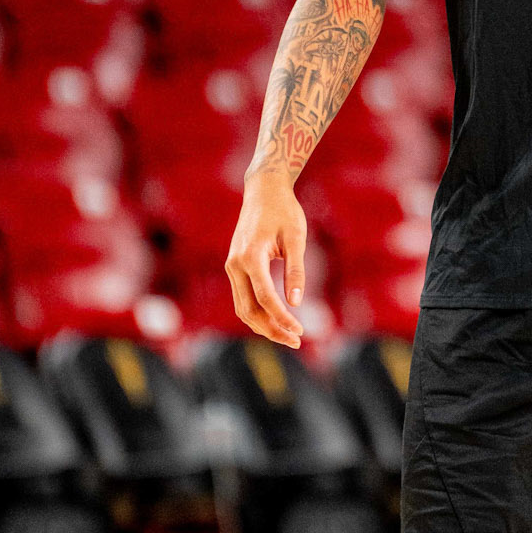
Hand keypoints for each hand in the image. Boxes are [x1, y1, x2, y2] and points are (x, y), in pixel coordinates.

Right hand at [225, 170, 306, 347]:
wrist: (263, 191)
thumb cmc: (284, 212)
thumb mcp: (296, 238)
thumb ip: (296, 270)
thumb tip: (296, 302)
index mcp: (250, 256)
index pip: (265, 298)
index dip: (282, 318)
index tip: (300, 331)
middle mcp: (235, 265)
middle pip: (249, 310)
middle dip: (272, 329)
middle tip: (297, 341)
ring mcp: (231, 267)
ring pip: (242, 308)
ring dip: (264, 325)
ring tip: (289, 335)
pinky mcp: (234, 268)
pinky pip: (242, 298)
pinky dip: (258, 313)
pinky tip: (277, 321)